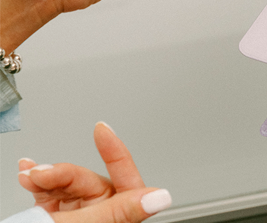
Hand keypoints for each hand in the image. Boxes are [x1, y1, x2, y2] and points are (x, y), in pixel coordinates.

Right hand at [17, 122, 169, 222]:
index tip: (102, 130)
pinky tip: (27, 173)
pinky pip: (54, 193)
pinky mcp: (61, 218)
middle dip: (61, 173)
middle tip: (39, 174)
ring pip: (69, 184)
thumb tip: (162, 196)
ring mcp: (82, 218)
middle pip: (89, 181)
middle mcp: (104, 218)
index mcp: (119, 220)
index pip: (126, 181)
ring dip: (45, 177)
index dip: (116, 152)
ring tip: (28, 177)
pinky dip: (39, 182)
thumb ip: (120, 210)